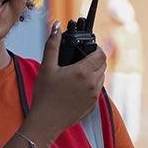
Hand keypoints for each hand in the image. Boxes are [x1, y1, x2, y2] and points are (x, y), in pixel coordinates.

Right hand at [25, 21, 107, 142]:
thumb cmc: (44, 95)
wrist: (46, 122)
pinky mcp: (93, 106)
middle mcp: (93, 84)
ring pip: (101, 78)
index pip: (101, 54)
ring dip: (94, 73)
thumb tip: (56, 26)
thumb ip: (53, 44)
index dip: (95, 48)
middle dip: (94, 60)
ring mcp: (94, 96)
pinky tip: (76, 88)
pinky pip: (97, 91)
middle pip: (103, 65)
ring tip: (77, 74)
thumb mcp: (46, 67)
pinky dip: (91, 86)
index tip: (86, 49)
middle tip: (79, 61)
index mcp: (83, 72)